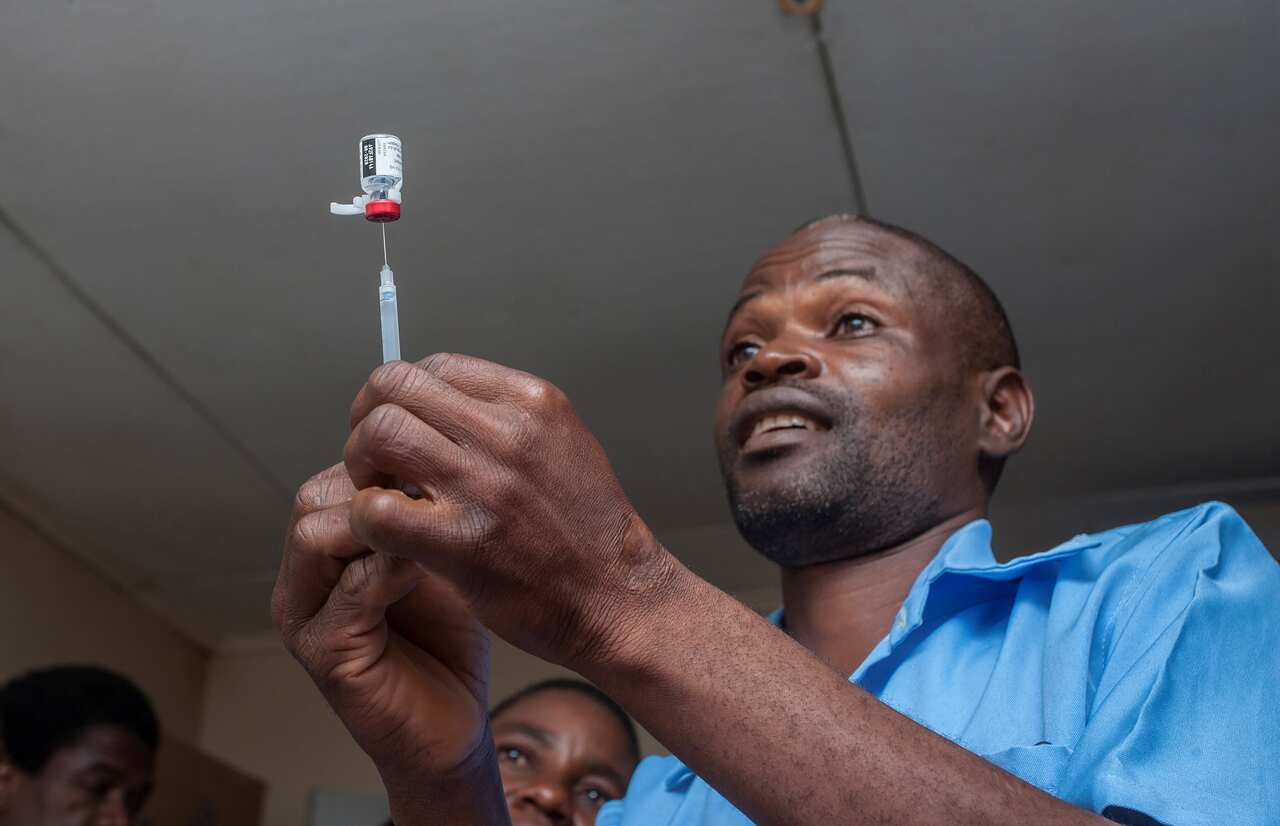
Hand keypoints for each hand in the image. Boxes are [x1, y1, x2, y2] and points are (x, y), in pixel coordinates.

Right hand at [272, 464, 507, 823]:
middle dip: (379, 487)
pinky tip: (428, 565)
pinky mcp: (324, 655)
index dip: (386, 463)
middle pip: (316, 495)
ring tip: (432, 526)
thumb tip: (441, 441)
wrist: (455, 723)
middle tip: (436, 492)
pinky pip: (345, 593)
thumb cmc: (450, 636)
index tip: (442, 466)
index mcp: (327, 547)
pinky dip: (389, 570)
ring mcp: (306, 617)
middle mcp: (304, 577)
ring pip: (315, 533)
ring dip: (379, 522)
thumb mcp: (439, 554)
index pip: (336, 474)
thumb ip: (424, 507)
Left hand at [342, 354, 677, 671]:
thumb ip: (506, 418)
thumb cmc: (587, 531)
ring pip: (379, 433)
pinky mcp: (461, 542)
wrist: (619, 598)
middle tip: (374, 459)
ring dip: (359, 463)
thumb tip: (441, 403)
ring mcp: (483, 485)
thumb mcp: (565, 444)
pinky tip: (385, 534)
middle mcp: (508, 433)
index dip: (403, 396)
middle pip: (395, 386)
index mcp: (533, 402)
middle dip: (368, 418)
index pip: (436, 365)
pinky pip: (375, 508)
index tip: (402, 428)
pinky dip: (364, 518)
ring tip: (377, 492)